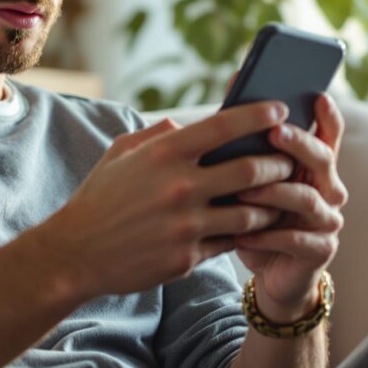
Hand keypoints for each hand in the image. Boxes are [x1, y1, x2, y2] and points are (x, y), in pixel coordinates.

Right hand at [41, 101, 297, 299]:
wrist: (77, 252)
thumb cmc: (100, 197)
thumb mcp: (121, 153)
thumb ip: (158, 135)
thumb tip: (188, 125)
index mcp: (164, 154)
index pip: (223, 125)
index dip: (258, 114)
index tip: (279, 109)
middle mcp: (179, 187)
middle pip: (251, 170)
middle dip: (279, 163)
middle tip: (290, 159)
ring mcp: (186, 225)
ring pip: (251, 212)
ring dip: (272, 204)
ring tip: (281, 197)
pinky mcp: (187, 257)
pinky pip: (231, 242)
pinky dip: (246, 233)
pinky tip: (255, 227)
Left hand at [231, 93, 347, 321]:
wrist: (270, 269)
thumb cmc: (253, 215)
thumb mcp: (243, 179)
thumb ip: (237, 145)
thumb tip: (201, 105)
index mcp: (312, 165)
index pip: (327, 134)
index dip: (327, 116)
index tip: (317, 95)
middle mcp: (327, 188)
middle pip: (321, 159)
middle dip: (298, 143)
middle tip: (273, 131)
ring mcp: (327, 220)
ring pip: (307, 199)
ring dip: (274, 193)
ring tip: (242, 193)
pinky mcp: (320, 251)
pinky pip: (298, 240)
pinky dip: (268, 237)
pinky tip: (243, 236)